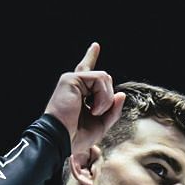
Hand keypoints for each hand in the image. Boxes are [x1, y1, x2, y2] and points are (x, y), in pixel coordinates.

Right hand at [44, 42, 124, 165]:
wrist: (63, 139)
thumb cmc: (78, 135)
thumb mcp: (102, 124)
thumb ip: (113, 109)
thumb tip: (121, 94)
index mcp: (80, 93)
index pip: (87, 72)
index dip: (91, 57)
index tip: (95, 46)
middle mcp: (75, 84)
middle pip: (106, 79)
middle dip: (109, 99)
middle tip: (97, 115)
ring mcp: (72, 79)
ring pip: (105, 78)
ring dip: (106, 99)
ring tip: (95, 112)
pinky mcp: (71, 78)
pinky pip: (100, 79)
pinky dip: (103, 97)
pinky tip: (93, 109)